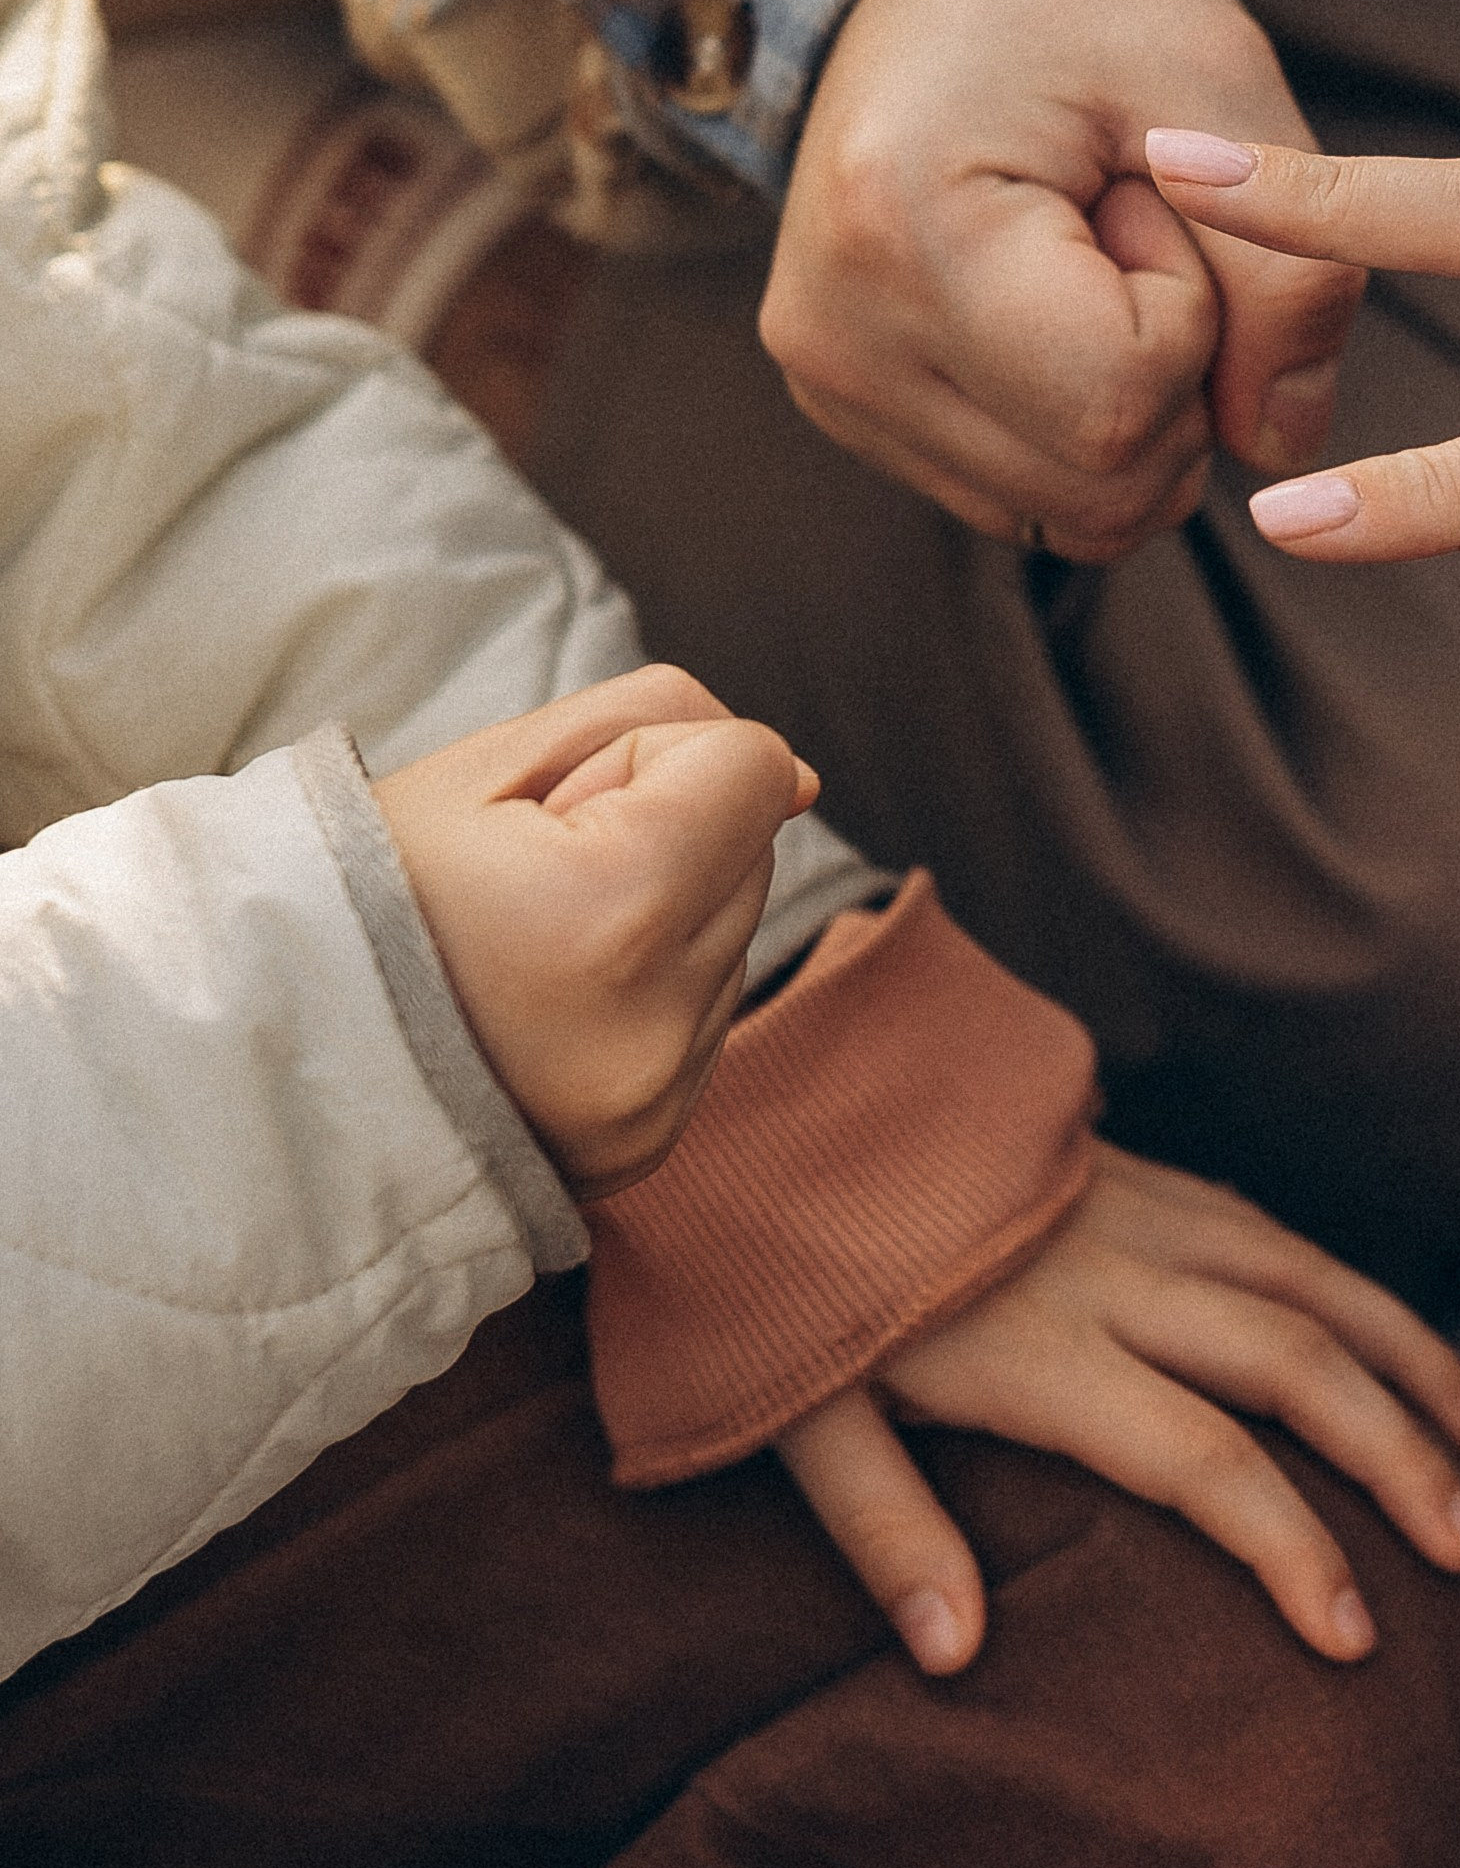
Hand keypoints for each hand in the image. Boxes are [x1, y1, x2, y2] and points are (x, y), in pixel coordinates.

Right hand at [377, 670, 817, 1196]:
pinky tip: (540, 1005)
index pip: (747, 765)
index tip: (547, 811)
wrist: (258, 1061)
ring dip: (659, 914)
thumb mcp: (485, 765)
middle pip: (750, 848)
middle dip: (658, 834)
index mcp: (614, 914)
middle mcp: (654, 1026)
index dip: (647, 759)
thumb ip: (660, 724)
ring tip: (522, 950)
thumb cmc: (359, 892)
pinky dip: (645, 991)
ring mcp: (654, 1100)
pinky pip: (703, 1015)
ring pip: (734, 930)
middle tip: (521, 883)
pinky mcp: (650, 1144)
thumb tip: (794, 777)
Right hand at [762, 0, 1363, 561]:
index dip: (1193, 314)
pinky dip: (1088, 422)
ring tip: (1087, 252)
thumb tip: (1283, 445)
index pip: (1120, 401)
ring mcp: (831, 386)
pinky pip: (1035, 497)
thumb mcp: (1216, 82)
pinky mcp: (850, 411)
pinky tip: (1055, 300)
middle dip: (1179, 371)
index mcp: (900, 229)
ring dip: (1139, 403)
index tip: (1150, 195)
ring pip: (1076, 513)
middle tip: (1128, 220)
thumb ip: (1289, 270)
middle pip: (1102, 484)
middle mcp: (836, 336)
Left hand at [774, 1144, 1459, 1672]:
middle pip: (1294, 1364)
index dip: (1289, 1547)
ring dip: (1406, 1360)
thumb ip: (883, 1527)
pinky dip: (1349, 1289)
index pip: (1202, 1459)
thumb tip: (957, 1657)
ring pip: (1310, 1279)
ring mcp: (1137, 1210)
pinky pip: (1272, 1231)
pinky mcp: (1138, 1172)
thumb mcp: (793, 1408)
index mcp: (1041, 1347)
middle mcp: (1116, 1274)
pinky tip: (1388, 1342)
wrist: (782, 1075)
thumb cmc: (775, 1263)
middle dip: (1397, 1459)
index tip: (1354, 1634)